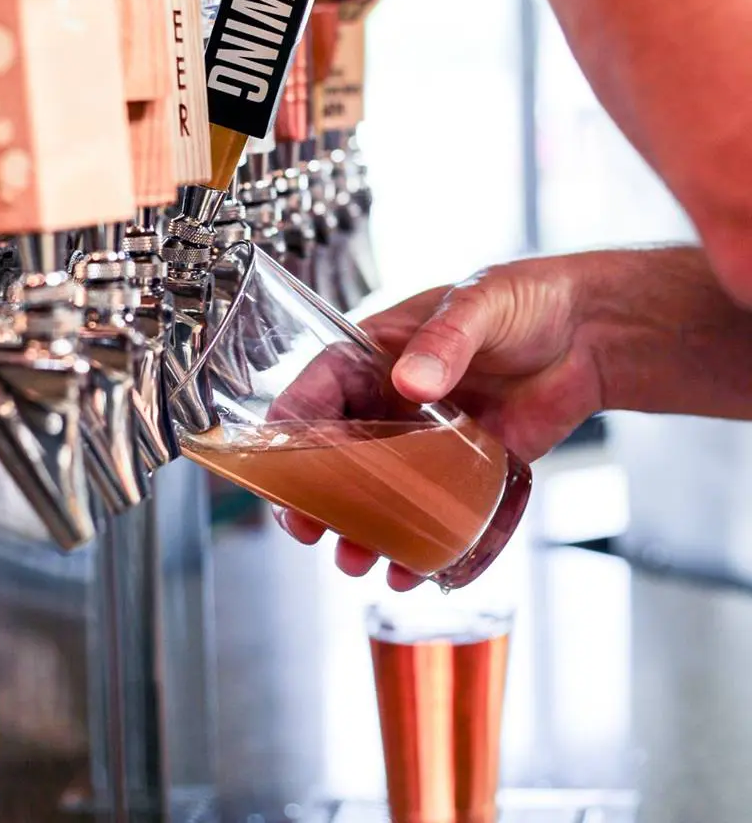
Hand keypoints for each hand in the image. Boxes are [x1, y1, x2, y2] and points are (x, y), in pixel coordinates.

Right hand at [274, 254, 604, 588]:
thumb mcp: (481, 303)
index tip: (277, 467)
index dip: (291, 427)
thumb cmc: (528, 299)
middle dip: (314, 494)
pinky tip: (410, 570)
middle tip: (308, 530)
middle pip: (335, 451)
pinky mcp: (464, 466)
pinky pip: (429, 509)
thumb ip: (446, 339)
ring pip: (375, 490)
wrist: (592, 336)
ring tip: (354, 560)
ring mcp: (426, 437)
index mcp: (381, 351)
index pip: (319, 387)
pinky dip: (417, 542)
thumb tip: (409, 381)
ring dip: (357, 528)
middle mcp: (393, 397)